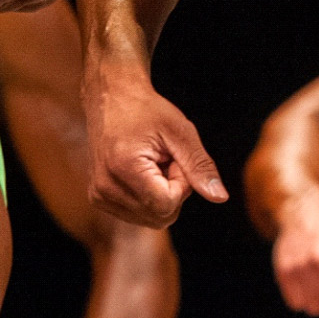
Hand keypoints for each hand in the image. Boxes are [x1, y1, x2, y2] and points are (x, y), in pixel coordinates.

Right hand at [86, 65, 227, 227]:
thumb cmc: (147, 110)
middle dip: (173, 191)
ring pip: (151, 219)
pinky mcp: (99, 199)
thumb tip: (220, 198)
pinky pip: (139, 214)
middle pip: (161, 216)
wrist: (112, 98)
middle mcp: (105, 188)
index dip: (182, 184)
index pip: (167, 204)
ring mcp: (99, 196)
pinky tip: (142, 171)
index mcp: (123, 168)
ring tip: (153, 163)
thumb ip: (200, 166)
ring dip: (161, 194)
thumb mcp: (181, 132)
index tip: (174, 157)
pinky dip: (148, 197)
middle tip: (165, 159)